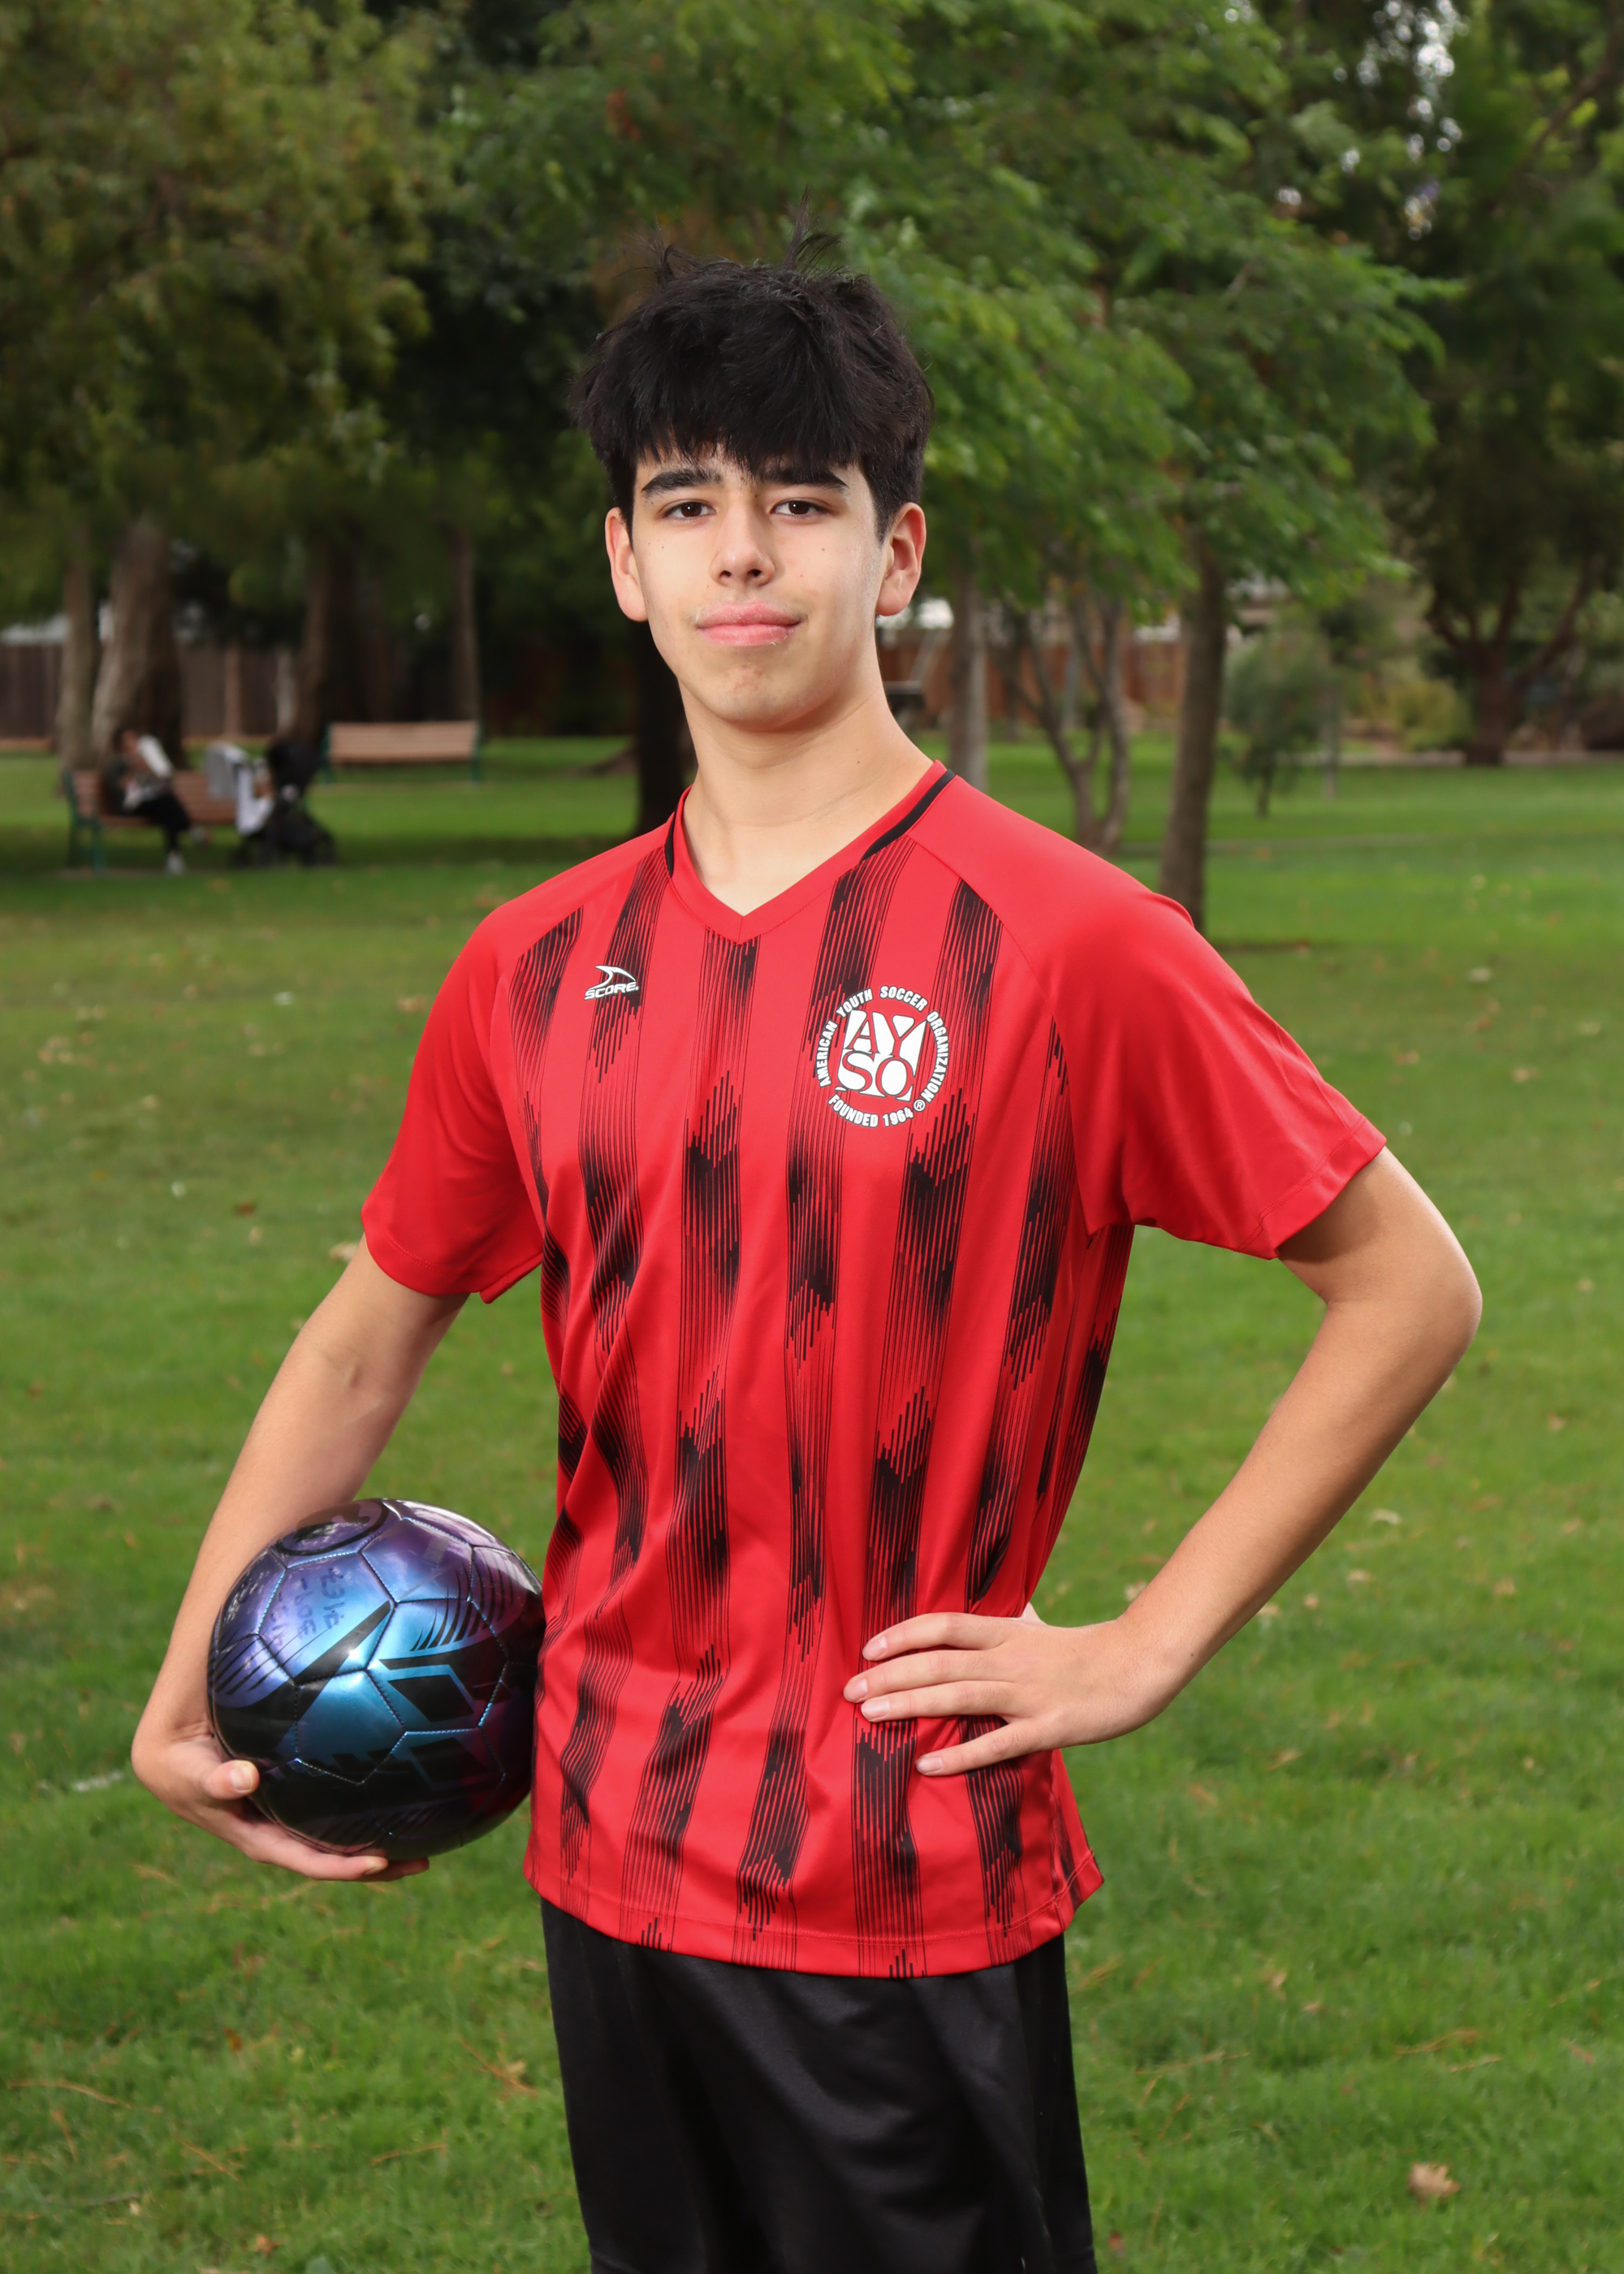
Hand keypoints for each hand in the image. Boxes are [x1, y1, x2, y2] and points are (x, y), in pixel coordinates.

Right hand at [132, 1712, 427, 1881]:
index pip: (301, 1858)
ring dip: (372, 1839)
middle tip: (420, 1861)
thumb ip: (211, 1779)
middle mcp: (272, 1831)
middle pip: (326, 1855)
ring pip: (334, 1833)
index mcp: (251, 1835)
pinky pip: (330, 1806)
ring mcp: (283, 1814)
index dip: (337, 1865)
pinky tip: (396, 1793)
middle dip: (369, 1865)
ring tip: (422, 1836)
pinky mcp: (291, 1794)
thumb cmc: (178, 1757)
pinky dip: (359, 1809)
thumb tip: (244, 1780)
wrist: (170, 1745)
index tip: (376, 1865)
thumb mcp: (187, 1770)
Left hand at [842, 1604, 1173, 1777]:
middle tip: (849, 1690)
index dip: (903, 1635)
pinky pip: (997, 1744)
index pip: (944, 1626)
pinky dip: (960, 1754)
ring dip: (911, 1705)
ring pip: (959, 1697)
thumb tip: (984, 1620)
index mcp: (1007, 1633)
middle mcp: (1010, 1659)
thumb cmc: (1086, 1651)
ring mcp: (1028, 1694)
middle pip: (939, 1663)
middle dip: (890, 1675)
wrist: (1139, 1667)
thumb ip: (1010, 1625)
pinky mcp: (1047, 1727)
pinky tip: (927, 1764)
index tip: (868, 1648)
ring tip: (871, 1715)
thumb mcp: (1041, 1630)